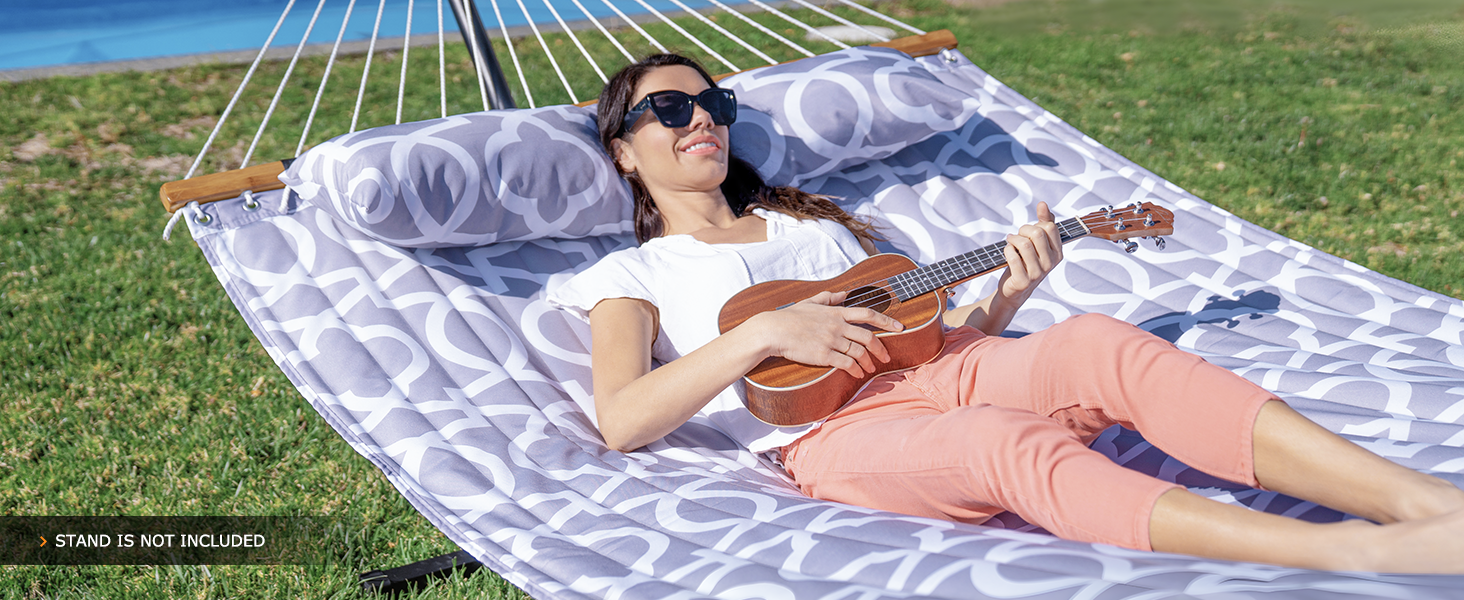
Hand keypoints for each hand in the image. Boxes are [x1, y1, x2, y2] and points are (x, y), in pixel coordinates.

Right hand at [748, 290, 903, 379]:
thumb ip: (829, 297)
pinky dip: (856, 370)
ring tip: (870, 369)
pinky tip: (857, 374)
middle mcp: (837, 326)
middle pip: (868, 337)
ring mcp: (831, 341)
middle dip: (881, 348)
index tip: (900, 327)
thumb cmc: (790, 317)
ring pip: (859, 352)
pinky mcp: (824, 355)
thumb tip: (844, 293)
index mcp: (836, 312)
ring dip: (868, 362)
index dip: (887, 321)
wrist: (774, 331)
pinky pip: (847, 364)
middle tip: (886, 357)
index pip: (868, 314)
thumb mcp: (810, 302)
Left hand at [997, 201, 1062, 300]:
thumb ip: (1044, 222)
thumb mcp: (1037, 243)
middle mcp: (1051, 263)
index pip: (1050, 227)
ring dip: (1012, 240)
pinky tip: (1007, 252)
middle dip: (1022, 230)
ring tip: (1010, 242)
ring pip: (1024, 244)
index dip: (1034, 224)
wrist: (1014, 290)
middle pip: (1036, 233)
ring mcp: (1038, 274)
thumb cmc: (1026, 262)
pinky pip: (1013, 257)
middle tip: (1015, 236)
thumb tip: (1043, 204)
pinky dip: (1007, 250)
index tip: (1027, 231)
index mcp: (1058, 252)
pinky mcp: (1024, 281)